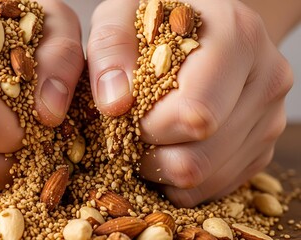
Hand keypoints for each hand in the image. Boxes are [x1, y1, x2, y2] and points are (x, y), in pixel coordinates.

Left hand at [87, 0, 292, 206]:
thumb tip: (115, 104)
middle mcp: (266, 79)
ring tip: (151, 135)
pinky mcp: (262, 146)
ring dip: (164, 168)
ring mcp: (269, 118)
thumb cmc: (161, 17)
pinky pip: (215, 186)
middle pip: (199, 157)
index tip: (129, 111)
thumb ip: (111, 47)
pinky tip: (169, 146)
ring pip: (206, 178)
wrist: (205, 27)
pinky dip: (182, 179)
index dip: (147, 126)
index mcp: (236, 37)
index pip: (193, 114)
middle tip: (135, 129)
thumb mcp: (124, 13)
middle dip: (151, 153)